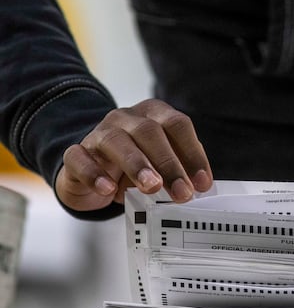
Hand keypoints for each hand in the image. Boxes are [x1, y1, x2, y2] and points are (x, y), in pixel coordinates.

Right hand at [56, 99, 212, 211]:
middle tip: (182, 192)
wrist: (91, 172)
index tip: (203, 184)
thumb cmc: (135, 167)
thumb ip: (181, 169)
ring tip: (152, 188)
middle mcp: (126, 118)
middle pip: (150, 131)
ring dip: (137, 164)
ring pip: (116, 141)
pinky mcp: (76, 153)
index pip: (178, 124)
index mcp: (154, 115)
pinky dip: (94, 174)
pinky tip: (108, 190)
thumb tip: (201, 187)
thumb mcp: (162, 165)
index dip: (193, 153)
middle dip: (169, 163)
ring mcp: (98, 133)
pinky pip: (80, 158)